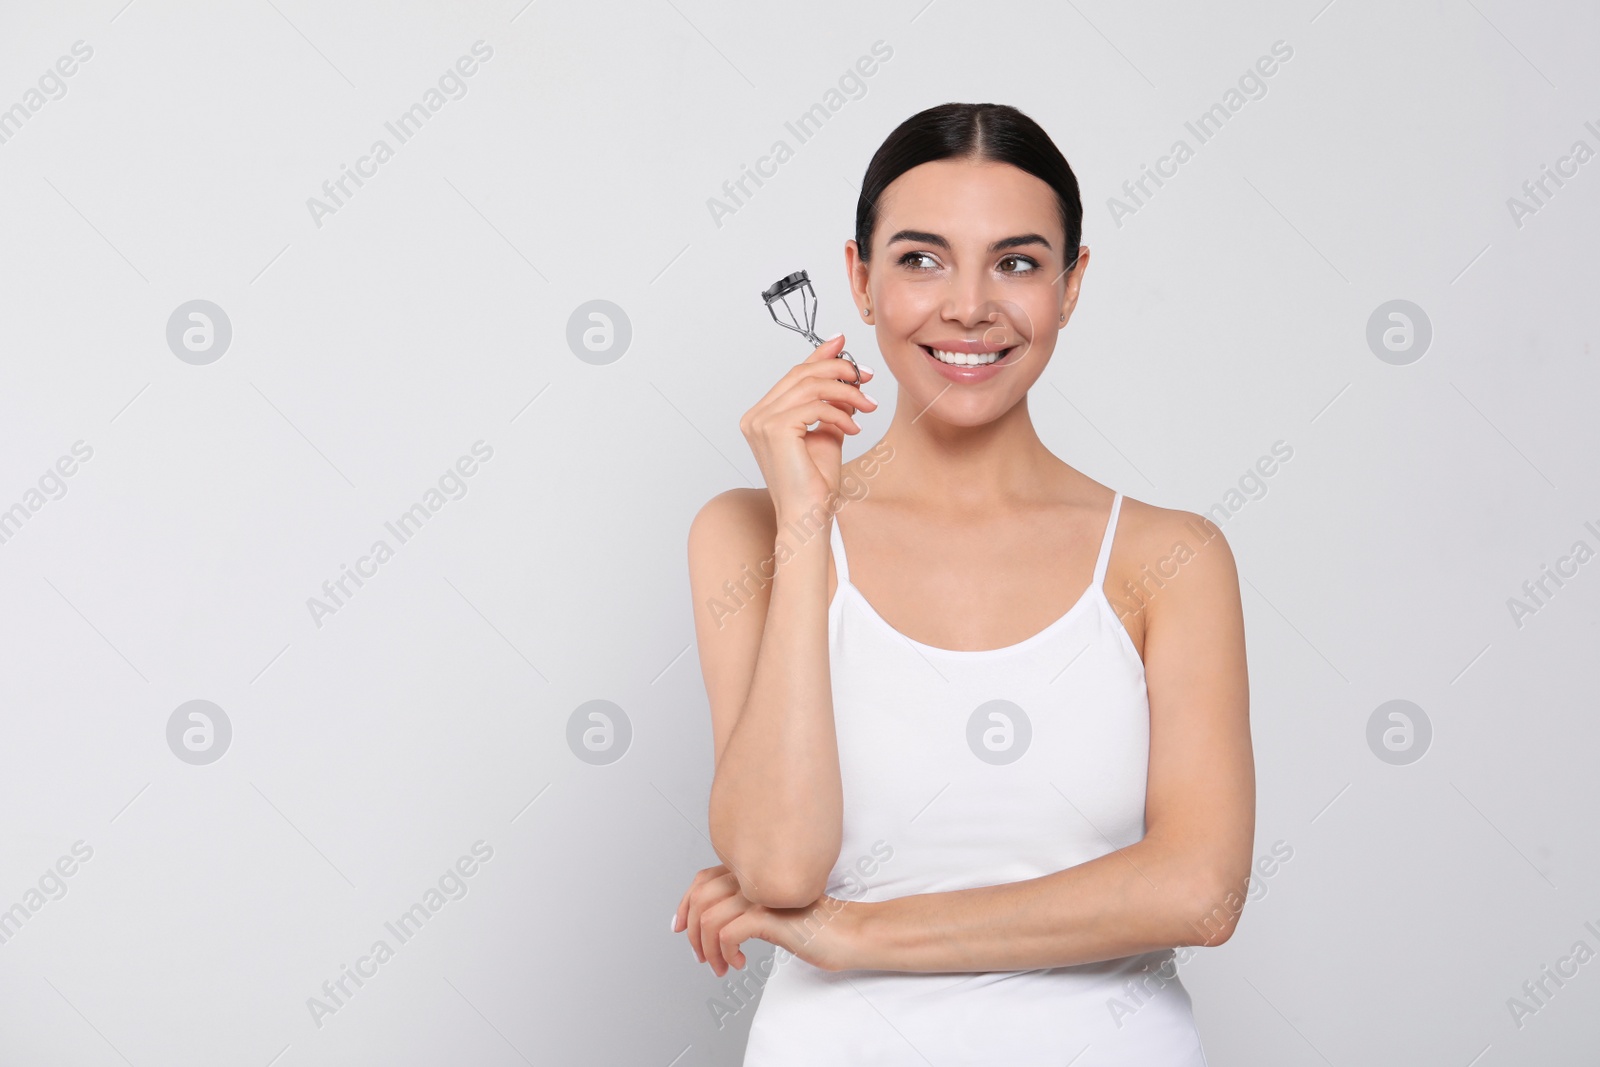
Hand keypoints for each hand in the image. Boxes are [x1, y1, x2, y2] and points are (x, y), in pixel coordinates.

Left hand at [672, 864, 861, 975]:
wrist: (851, 933)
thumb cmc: (817, 927)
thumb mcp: (774, 913)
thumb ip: (748, 908)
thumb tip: (716, 924)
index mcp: (756, 873)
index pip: (703, 879)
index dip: (685, 903)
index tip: (679, 927)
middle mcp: (755, 878)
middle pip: (700, 898)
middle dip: (692, 933)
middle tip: (702, 958)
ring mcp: (762, 895)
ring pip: (708, 919)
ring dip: (708, 950)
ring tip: (721, 967)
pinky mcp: (770, 916)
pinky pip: (727, 934)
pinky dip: (726, 953)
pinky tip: (740, 964)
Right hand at [739, 334, 876, 519]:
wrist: (808, 516)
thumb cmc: (815, 484)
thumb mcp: (827, 432)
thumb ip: (830, 404)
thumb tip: (846, 374)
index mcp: (761, 415)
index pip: (793, 375)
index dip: (819, 355)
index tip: (843, 342)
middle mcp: (755, 416)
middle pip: (801, 374)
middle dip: (838, 369)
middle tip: (867, 376)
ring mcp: (760, 422)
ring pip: (810, 386)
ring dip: (846, 391)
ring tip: (868, 405)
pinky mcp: (774, 429)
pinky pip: (815, 406)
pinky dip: (840, 413)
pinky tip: (854, 427)